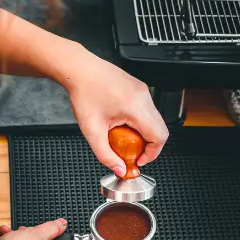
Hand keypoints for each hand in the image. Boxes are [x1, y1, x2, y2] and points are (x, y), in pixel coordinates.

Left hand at [64, 46, 168, 175]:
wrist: (78, 70)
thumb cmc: (83, 93)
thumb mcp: (92, 131)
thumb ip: (106, 155)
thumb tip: (119, 169)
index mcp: (135, 108)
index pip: (159, 136)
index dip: (152, 153)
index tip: (139, 160)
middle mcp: (143, 97)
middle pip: (160, 129)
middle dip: (148, 145)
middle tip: (132, 152)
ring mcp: (143, 91)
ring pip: (154, 119)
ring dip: (143, 132)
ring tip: (123, 135)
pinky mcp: (139, 87)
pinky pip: (147, 109)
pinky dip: (139, 121)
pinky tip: (121, 121)